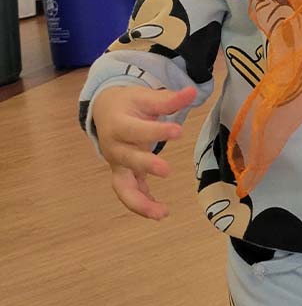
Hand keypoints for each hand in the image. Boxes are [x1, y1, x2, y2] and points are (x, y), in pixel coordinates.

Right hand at [92, 84, 197, 220]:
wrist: (105, 111)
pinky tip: (160, 213)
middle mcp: (114, 148)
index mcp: (118, 125)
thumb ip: (168, 99)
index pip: (136, 130)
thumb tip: (193, 91)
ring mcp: (118, 165)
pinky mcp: (123, 174)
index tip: (178, 131)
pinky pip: (130, 193)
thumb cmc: (129, 104)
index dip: (156, 131)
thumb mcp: (145, 97)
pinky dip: (142, 204)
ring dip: (139, 202)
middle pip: (128, 159)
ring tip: (162, 213)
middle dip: (146, 165)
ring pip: (123, 187)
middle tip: (166, 170)